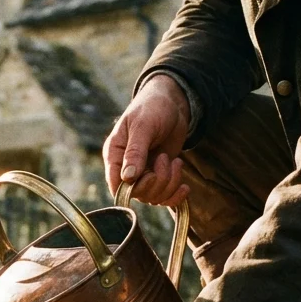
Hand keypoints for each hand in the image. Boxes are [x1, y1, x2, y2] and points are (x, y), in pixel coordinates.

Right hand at [104, 74, 191, 207]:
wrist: (173, 103)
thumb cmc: (152, 108)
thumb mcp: (143, 126)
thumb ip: (135, 152)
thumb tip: (128, 178)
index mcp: (115, 155)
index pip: (116, 186)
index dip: (132, 189)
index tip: (150, 175)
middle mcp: (127, 168)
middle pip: (138, 194)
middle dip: (158, 181)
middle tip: (165, 158)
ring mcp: (144, 174)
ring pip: (153, 197)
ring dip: (169, 183)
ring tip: (175, 162)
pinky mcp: (160, 176)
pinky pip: (165, 197)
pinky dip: (176, 195)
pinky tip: (185, 187)